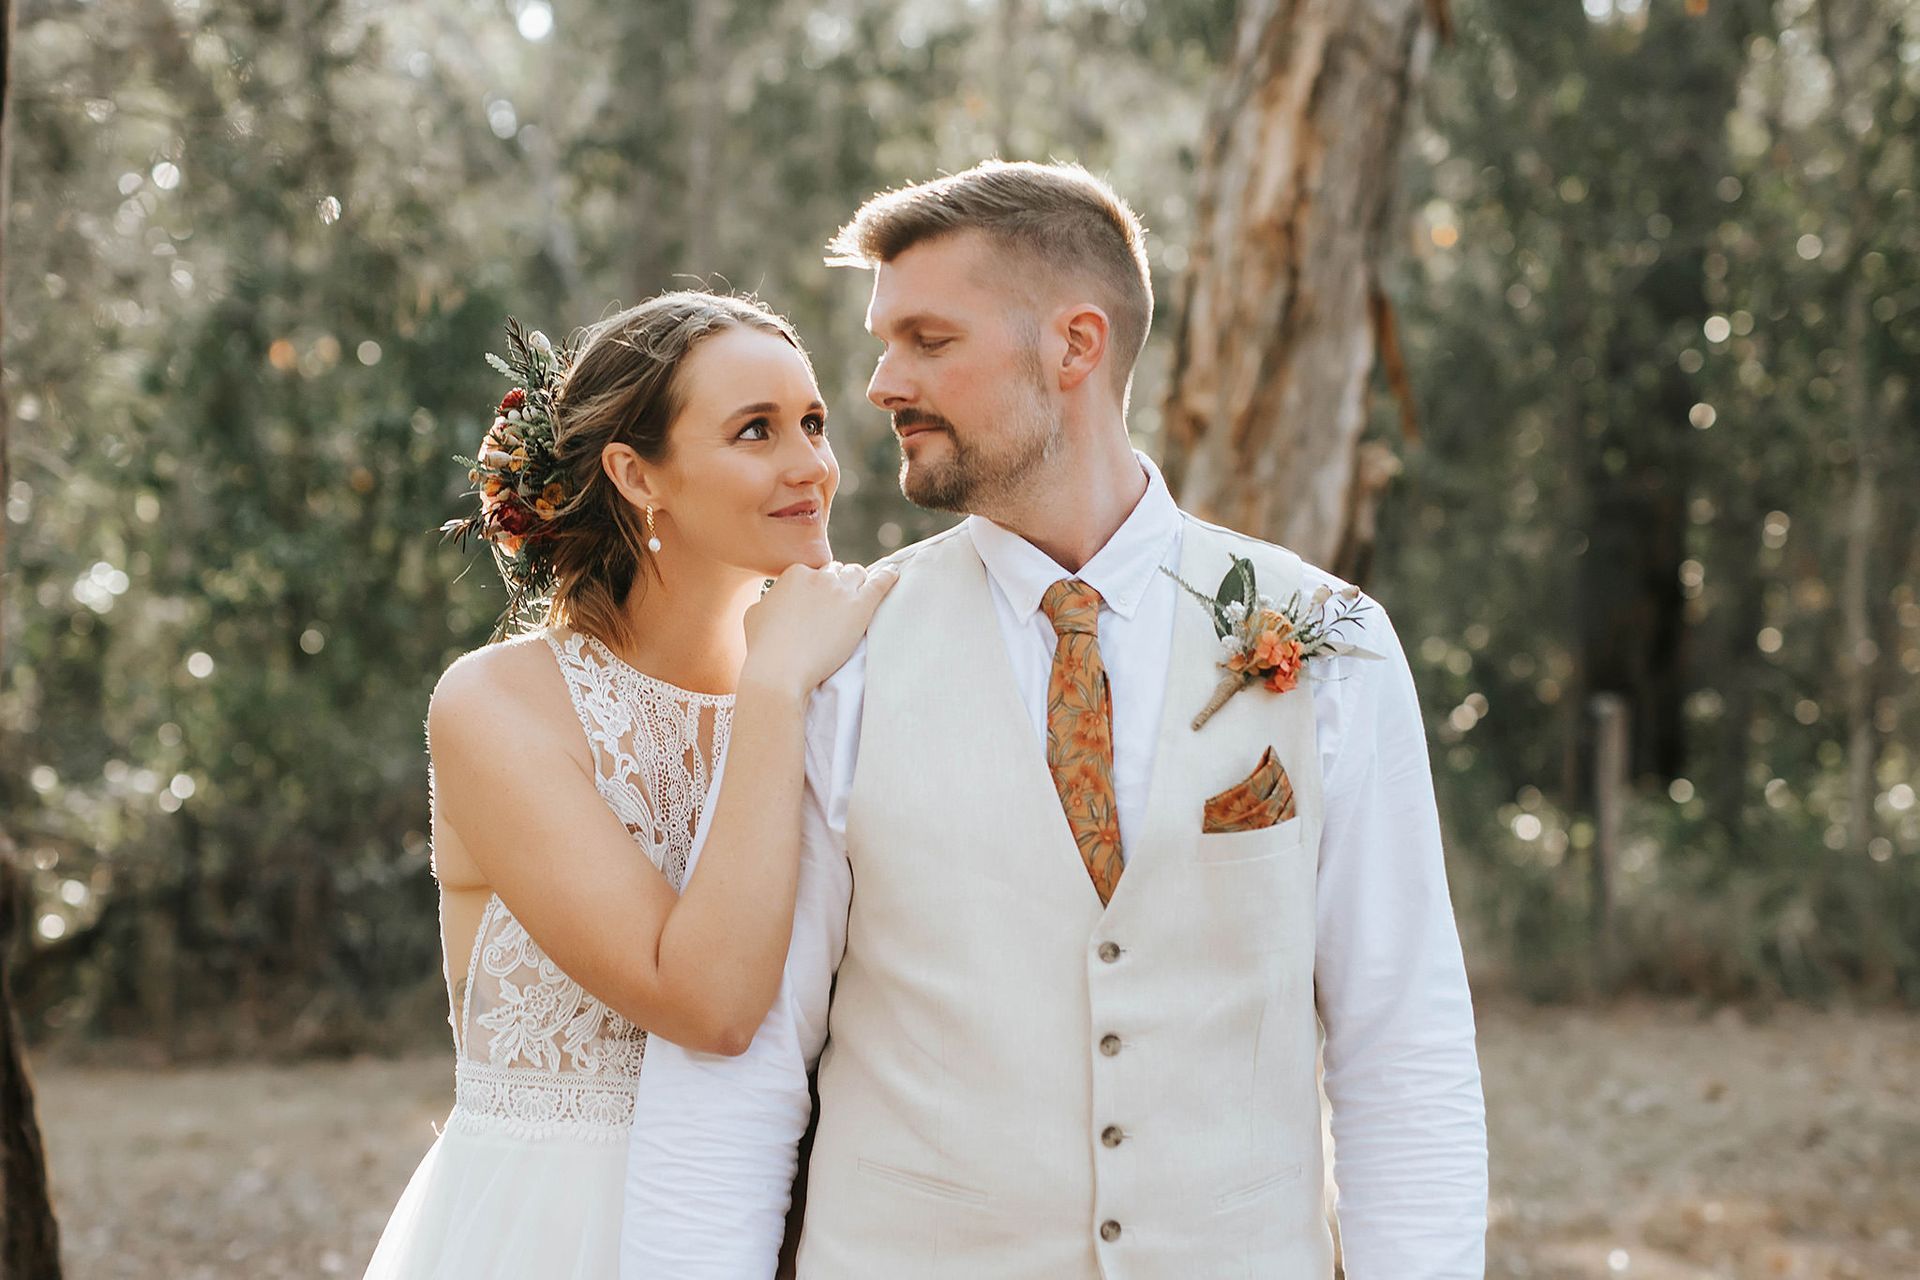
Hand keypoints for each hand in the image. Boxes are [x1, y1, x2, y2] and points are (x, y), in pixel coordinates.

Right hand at [742, 562, 898, 695]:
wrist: (779, 671)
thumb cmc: (763, 649)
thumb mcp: (754, 614)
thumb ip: (768, 600)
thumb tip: (771, 600)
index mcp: (793, 574)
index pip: (813, 572)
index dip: (817, 587)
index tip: (819, 601)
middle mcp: (818, 576)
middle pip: (836, 571)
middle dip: (837, 584)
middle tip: (839, 603)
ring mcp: (840, 590)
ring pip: (857, 574)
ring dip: (859, 582)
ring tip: (863, 593)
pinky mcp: (860, 607)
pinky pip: (880, 582)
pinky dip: (888, 576)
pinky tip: (895, 574)